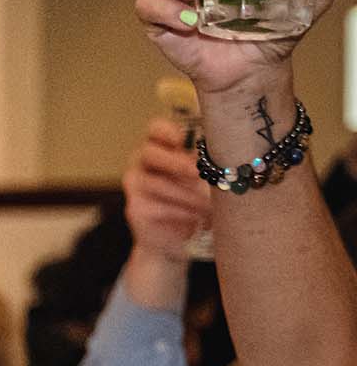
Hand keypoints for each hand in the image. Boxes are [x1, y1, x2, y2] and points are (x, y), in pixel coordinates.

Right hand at [122, 117, 210, 262]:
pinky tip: (200, 219)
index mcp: (160, 146)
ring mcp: (135, 185)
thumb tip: (230, 157)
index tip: (184, 139)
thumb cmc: (198, 198)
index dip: (168, 131)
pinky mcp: (135, 209)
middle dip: (176, 163)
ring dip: (188, 194)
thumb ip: (210, 162)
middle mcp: (142, 162)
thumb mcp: (206, 176)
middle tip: (197, 173)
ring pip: (156, 183)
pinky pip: (159, 207)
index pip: (156, 129)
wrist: (179, 237)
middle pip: (149, 153)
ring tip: (211, 205)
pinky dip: (184, 212)